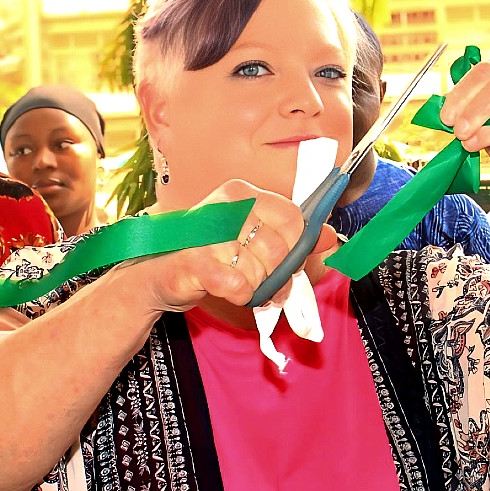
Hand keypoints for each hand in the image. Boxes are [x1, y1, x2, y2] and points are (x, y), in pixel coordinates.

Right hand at [131, 180, 331, 311]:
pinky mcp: (194, 262)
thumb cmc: (210, 255)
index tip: (286, 258)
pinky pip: (239, 286)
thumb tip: (331, 236)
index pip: (293, 217)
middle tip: (265, 281)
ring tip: (240, 282)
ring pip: (261, 271)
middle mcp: (226, 207)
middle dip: (277, 274)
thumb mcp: (253, 240)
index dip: (296, 245)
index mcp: (242, 194)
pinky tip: (227, 289)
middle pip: (280, 249)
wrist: (159, 275)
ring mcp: (208, 234)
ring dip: (256, 287)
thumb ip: (295, 238)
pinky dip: (240, 295)